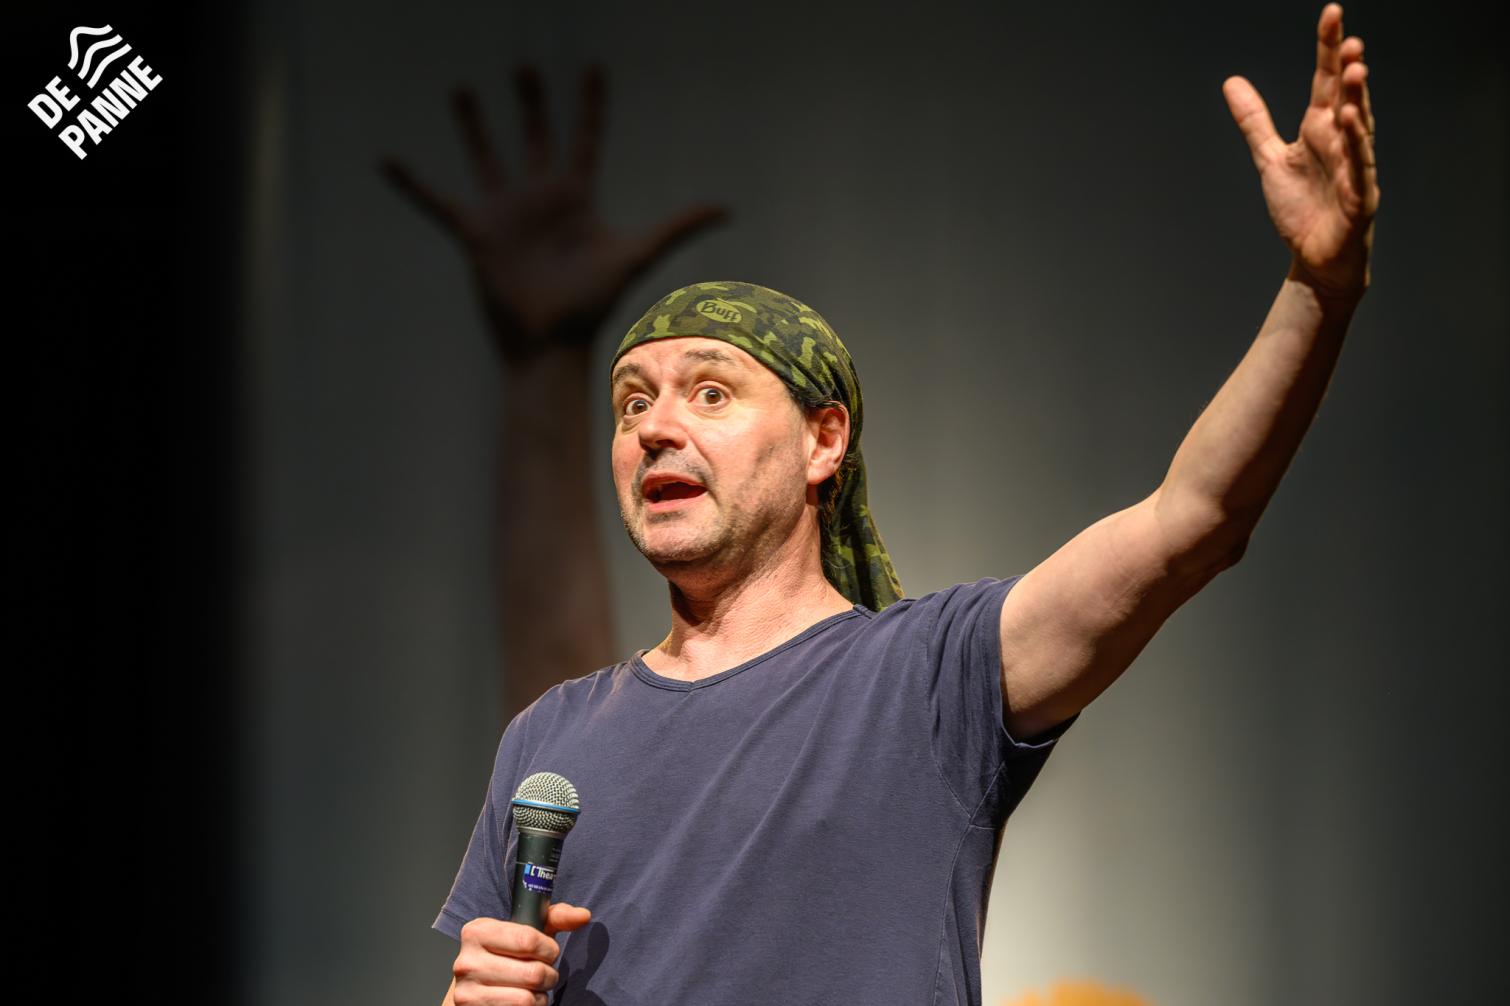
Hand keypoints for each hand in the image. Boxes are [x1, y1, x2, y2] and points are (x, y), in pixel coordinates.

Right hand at [381, 65, 728, 362]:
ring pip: (488, 157)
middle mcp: (540, 199)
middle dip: (532, 102)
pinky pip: (437, 202)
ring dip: (476, 127)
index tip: (593, 69)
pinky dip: (413, 183)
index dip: (589, 105)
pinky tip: (388, 161)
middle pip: (536, 138)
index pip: (584, 139)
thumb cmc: (593, 304)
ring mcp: (507, 214)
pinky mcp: (476, 233)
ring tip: (463, 91)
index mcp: (576, 198)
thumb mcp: (635, 255)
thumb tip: (726, 206)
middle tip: (526, 68)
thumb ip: (675, 226)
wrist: (550, 342)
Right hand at [452, 902, 592, 1005]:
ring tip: (534, 989)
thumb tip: (583, 915)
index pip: (529, 940)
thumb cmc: (507, 953)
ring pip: (526, 999)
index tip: (548, 951)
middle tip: (544, 974)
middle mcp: (467, 961)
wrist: (475, 986)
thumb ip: (556, 918)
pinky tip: (522, 1001)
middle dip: (549, 975)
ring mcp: (467, 992)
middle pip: (533, 973)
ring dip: (540, 996)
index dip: (549, 949)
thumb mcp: (528, 929)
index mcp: (477, 931)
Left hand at [1222, 3, 1378, 299]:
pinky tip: (1352, 123)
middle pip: (1348, 98)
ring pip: (1359, 129)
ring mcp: (1354, 168)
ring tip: (1355, 71)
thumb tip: (1231, 81)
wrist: (1315, 257)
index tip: (1331, 13)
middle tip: (1349, 39)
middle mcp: (1342, 142)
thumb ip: (1255, 121)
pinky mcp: (1359, 197)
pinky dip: (1356, 147)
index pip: (1326, 81)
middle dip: (1349, 69)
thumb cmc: (1301, 207)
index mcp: (1322, 129)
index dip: (1328, 49)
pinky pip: (1359, 168)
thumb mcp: (1270, 158)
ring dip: (1359, 101)